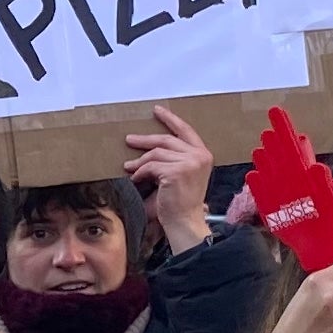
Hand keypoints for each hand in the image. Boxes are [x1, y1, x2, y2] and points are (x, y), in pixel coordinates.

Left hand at [124, 105, 215, 254]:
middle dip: (145, 140)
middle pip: (166, 140)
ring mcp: (189, 163)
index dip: (170, 119)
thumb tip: (150, 146)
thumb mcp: (183, 174)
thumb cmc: (181, 202)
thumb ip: (175, 158)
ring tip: (129, 167)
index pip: (185, 130)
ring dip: (140, 161)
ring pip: (156, 154)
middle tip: (129, 139)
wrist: (185, 222)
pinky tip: (136, 179)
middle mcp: (199, 156)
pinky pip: (151, 166)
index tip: (157, 111)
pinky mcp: (176, 172)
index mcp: (204, 155)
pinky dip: (140, 172)